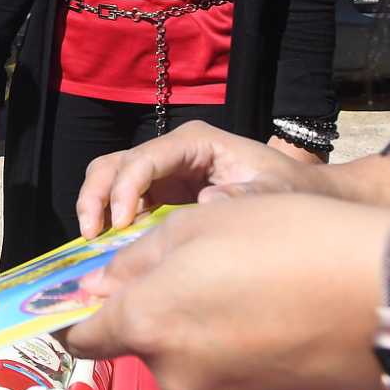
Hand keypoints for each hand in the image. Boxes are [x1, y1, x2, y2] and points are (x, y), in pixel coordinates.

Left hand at [65, 196, 389, 389]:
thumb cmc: (287, 241)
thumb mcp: (199, 225)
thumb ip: (139, 260)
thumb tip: (102, 286)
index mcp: (149, 327)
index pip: (84, 338)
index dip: (83, 318)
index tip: (94, 301)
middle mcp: (177, 375)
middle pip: (147, 347)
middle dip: (162, 316)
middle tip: (207, 275)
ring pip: (194, 363)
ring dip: (207, 335)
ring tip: (258, 294)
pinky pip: (238, 379)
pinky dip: (247, 355)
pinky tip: (285, 323)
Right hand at [76, 120, 339, 235]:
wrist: (296, 193)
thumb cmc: (287, 187)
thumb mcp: (274, 191)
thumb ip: (246, 195)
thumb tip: (206, 201)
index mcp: (194, 142)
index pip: (144, 159)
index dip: (126, 188)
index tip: (123, 225)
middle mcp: (170, 151)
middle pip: (114, 164)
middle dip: (97, 196)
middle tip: (93, 234)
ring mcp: (161, 170)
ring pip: (108, 177)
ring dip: (95, 205)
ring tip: (94, 240)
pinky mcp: (159, 191)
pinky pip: (120, 199)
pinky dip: (108, 219)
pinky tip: (110, 246)